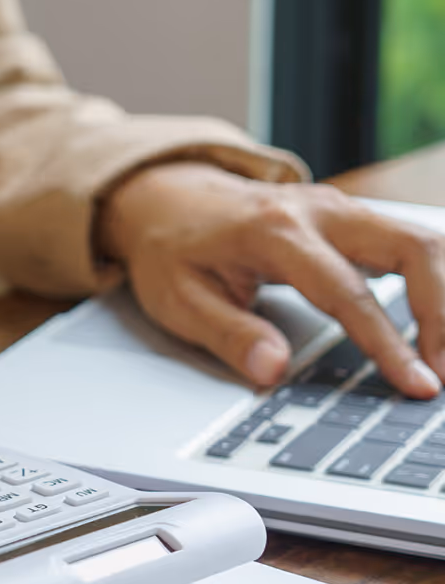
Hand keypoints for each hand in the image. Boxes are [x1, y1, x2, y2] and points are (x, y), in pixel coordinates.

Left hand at [99, 162, 444, 397]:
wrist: (166, 199)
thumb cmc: (172, 251)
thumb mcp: (179, 300)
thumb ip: (230, 335)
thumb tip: (273, 371)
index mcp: (274, 232)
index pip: (347, 292)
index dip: (387, 343)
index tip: (416, 383)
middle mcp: (317, 210)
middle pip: (412, 247)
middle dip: (442, 313)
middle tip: (441, 373)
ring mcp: (339, 209)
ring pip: (421, 240)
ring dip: (444, 298)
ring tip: (442, 357)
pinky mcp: (350, 218)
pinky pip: (409, 242)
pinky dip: (434, 281)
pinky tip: (435, 326)